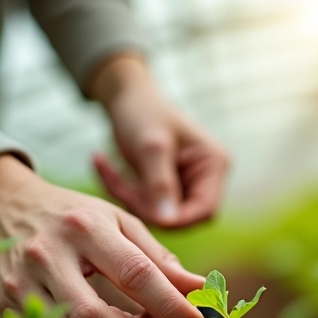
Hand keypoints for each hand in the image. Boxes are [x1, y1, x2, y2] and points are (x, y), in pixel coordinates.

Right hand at [0, 155, 206, 317]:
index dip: (171, 307)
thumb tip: (200, 291)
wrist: (3, 204)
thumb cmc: (72, 215)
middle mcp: (47, 254)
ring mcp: (20, 283)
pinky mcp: (5, 305)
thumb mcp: (118, 222)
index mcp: (85, 226)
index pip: (136, 274)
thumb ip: (159, 259)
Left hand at [91, 55, 229, 228]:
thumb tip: (168, 221)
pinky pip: (145, 204)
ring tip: (105, 167)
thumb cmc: (142, 112)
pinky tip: (103, 165)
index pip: (205, 210)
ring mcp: (185, 184)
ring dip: (130, 198)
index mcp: (214, 165)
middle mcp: (205, 178)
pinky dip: (123, 192)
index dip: (177, 219)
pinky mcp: (164, 187)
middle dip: (147, 207)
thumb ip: (160, 183)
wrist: (124, 96)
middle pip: (183, 217)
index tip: (145, 213)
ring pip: (159, 214)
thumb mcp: (150, 146)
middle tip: (119, 186)